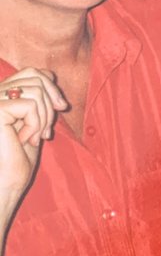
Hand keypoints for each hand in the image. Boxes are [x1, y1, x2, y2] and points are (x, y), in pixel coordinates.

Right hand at [1, 68, 67, 230]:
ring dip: (44, 117)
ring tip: (35, 137)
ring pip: (36, 89)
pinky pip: (29, 105)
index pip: (32, 72)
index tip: (61, 108)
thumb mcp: (34, 119)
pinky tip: (25, 140)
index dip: (52, 86)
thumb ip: (38, 96)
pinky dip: (35, 123)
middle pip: (35, 76)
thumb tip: (49, 74)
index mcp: (2, 94)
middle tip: (47, 130)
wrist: (6, 183)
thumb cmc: (19, 156)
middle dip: (50, 102)